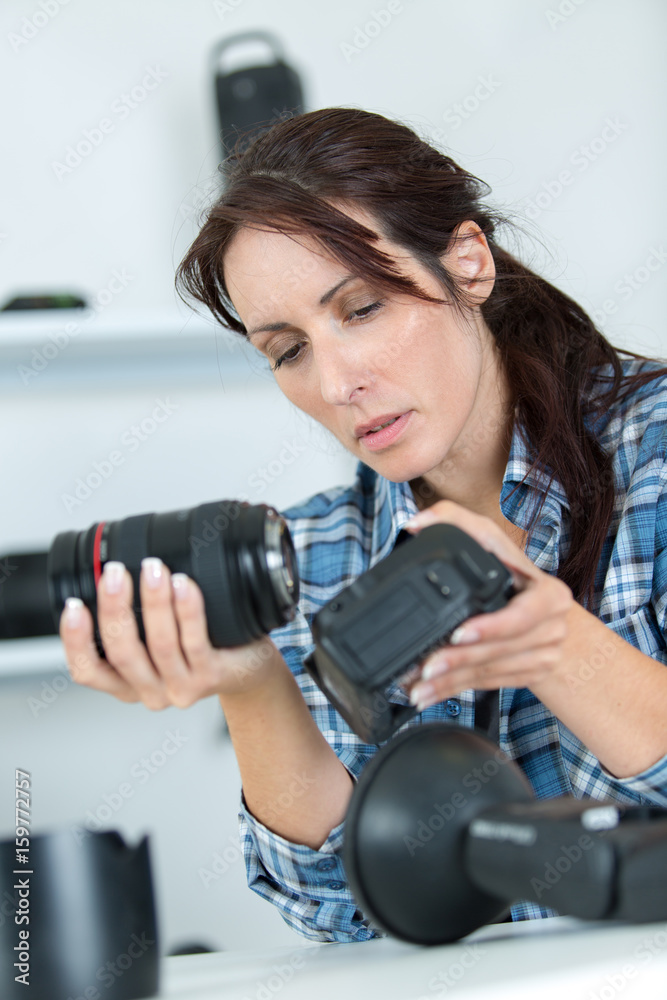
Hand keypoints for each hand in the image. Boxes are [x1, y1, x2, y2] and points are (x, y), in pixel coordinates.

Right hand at [59, 557, 279, 709]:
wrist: (246, 668)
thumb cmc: (198, 648)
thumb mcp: (155, 641)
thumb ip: (133, 621)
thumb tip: (110, 570)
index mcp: (127, 683)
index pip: (87, 670)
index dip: (75, 640)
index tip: (74, 604)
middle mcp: (151, 691)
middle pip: (122, 652)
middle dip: (115, 608)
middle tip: (116, 572)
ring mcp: (182, 687)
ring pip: (160, 644)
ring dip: (154, 602)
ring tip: (153, 568)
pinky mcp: (212, 676)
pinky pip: (195, 640)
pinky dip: (187, 610)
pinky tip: (183, 585)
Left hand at [404, 501, 572, 708]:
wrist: (548, 614)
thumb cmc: (514, 574)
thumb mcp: (491, 540)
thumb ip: (455, 520)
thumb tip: (417, 523)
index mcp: (550, 595)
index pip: (522, 616)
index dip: (490, 627)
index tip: (458, 634)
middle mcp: (552, 629)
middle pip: (500, 650)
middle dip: (459, 660)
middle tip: (425, 666)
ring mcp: (543, 656)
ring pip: (491, 673)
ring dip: (450, 681)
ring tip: (418, 685)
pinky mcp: (527, 676)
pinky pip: (488, 685)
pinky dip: (455, 689)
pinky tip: (430, 693)